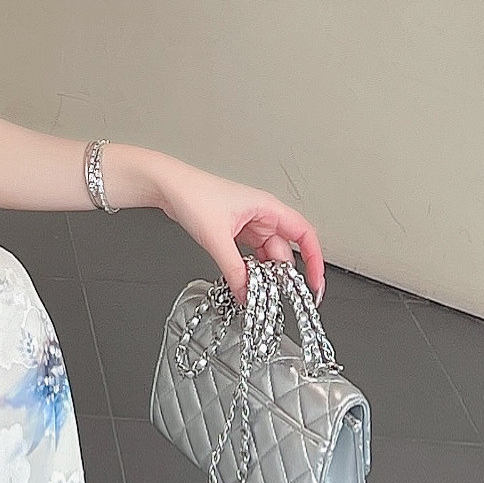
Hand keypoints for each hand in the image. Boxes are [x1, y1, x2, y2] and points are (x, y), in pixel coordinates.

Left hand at [151, 153, 324, 307]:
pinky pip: (251, 256)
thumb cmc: (193, 194)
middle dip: (279, 274)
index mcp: (268, 208)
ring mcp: (249, 225)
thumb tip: (247, 293)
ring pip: (266, 256)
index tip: (315, 283)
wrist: (168, 187)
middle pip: (283, 251)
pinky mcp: (235, 233)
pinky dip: (249, 270)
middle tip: (270, 295)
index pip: (304, 235)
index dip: (315, 260)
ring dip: (262, 274)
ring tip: (253, 290)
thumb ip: (234, 270)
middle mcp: (262, 216)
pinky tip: (242, 280)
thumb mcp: (217, 238)